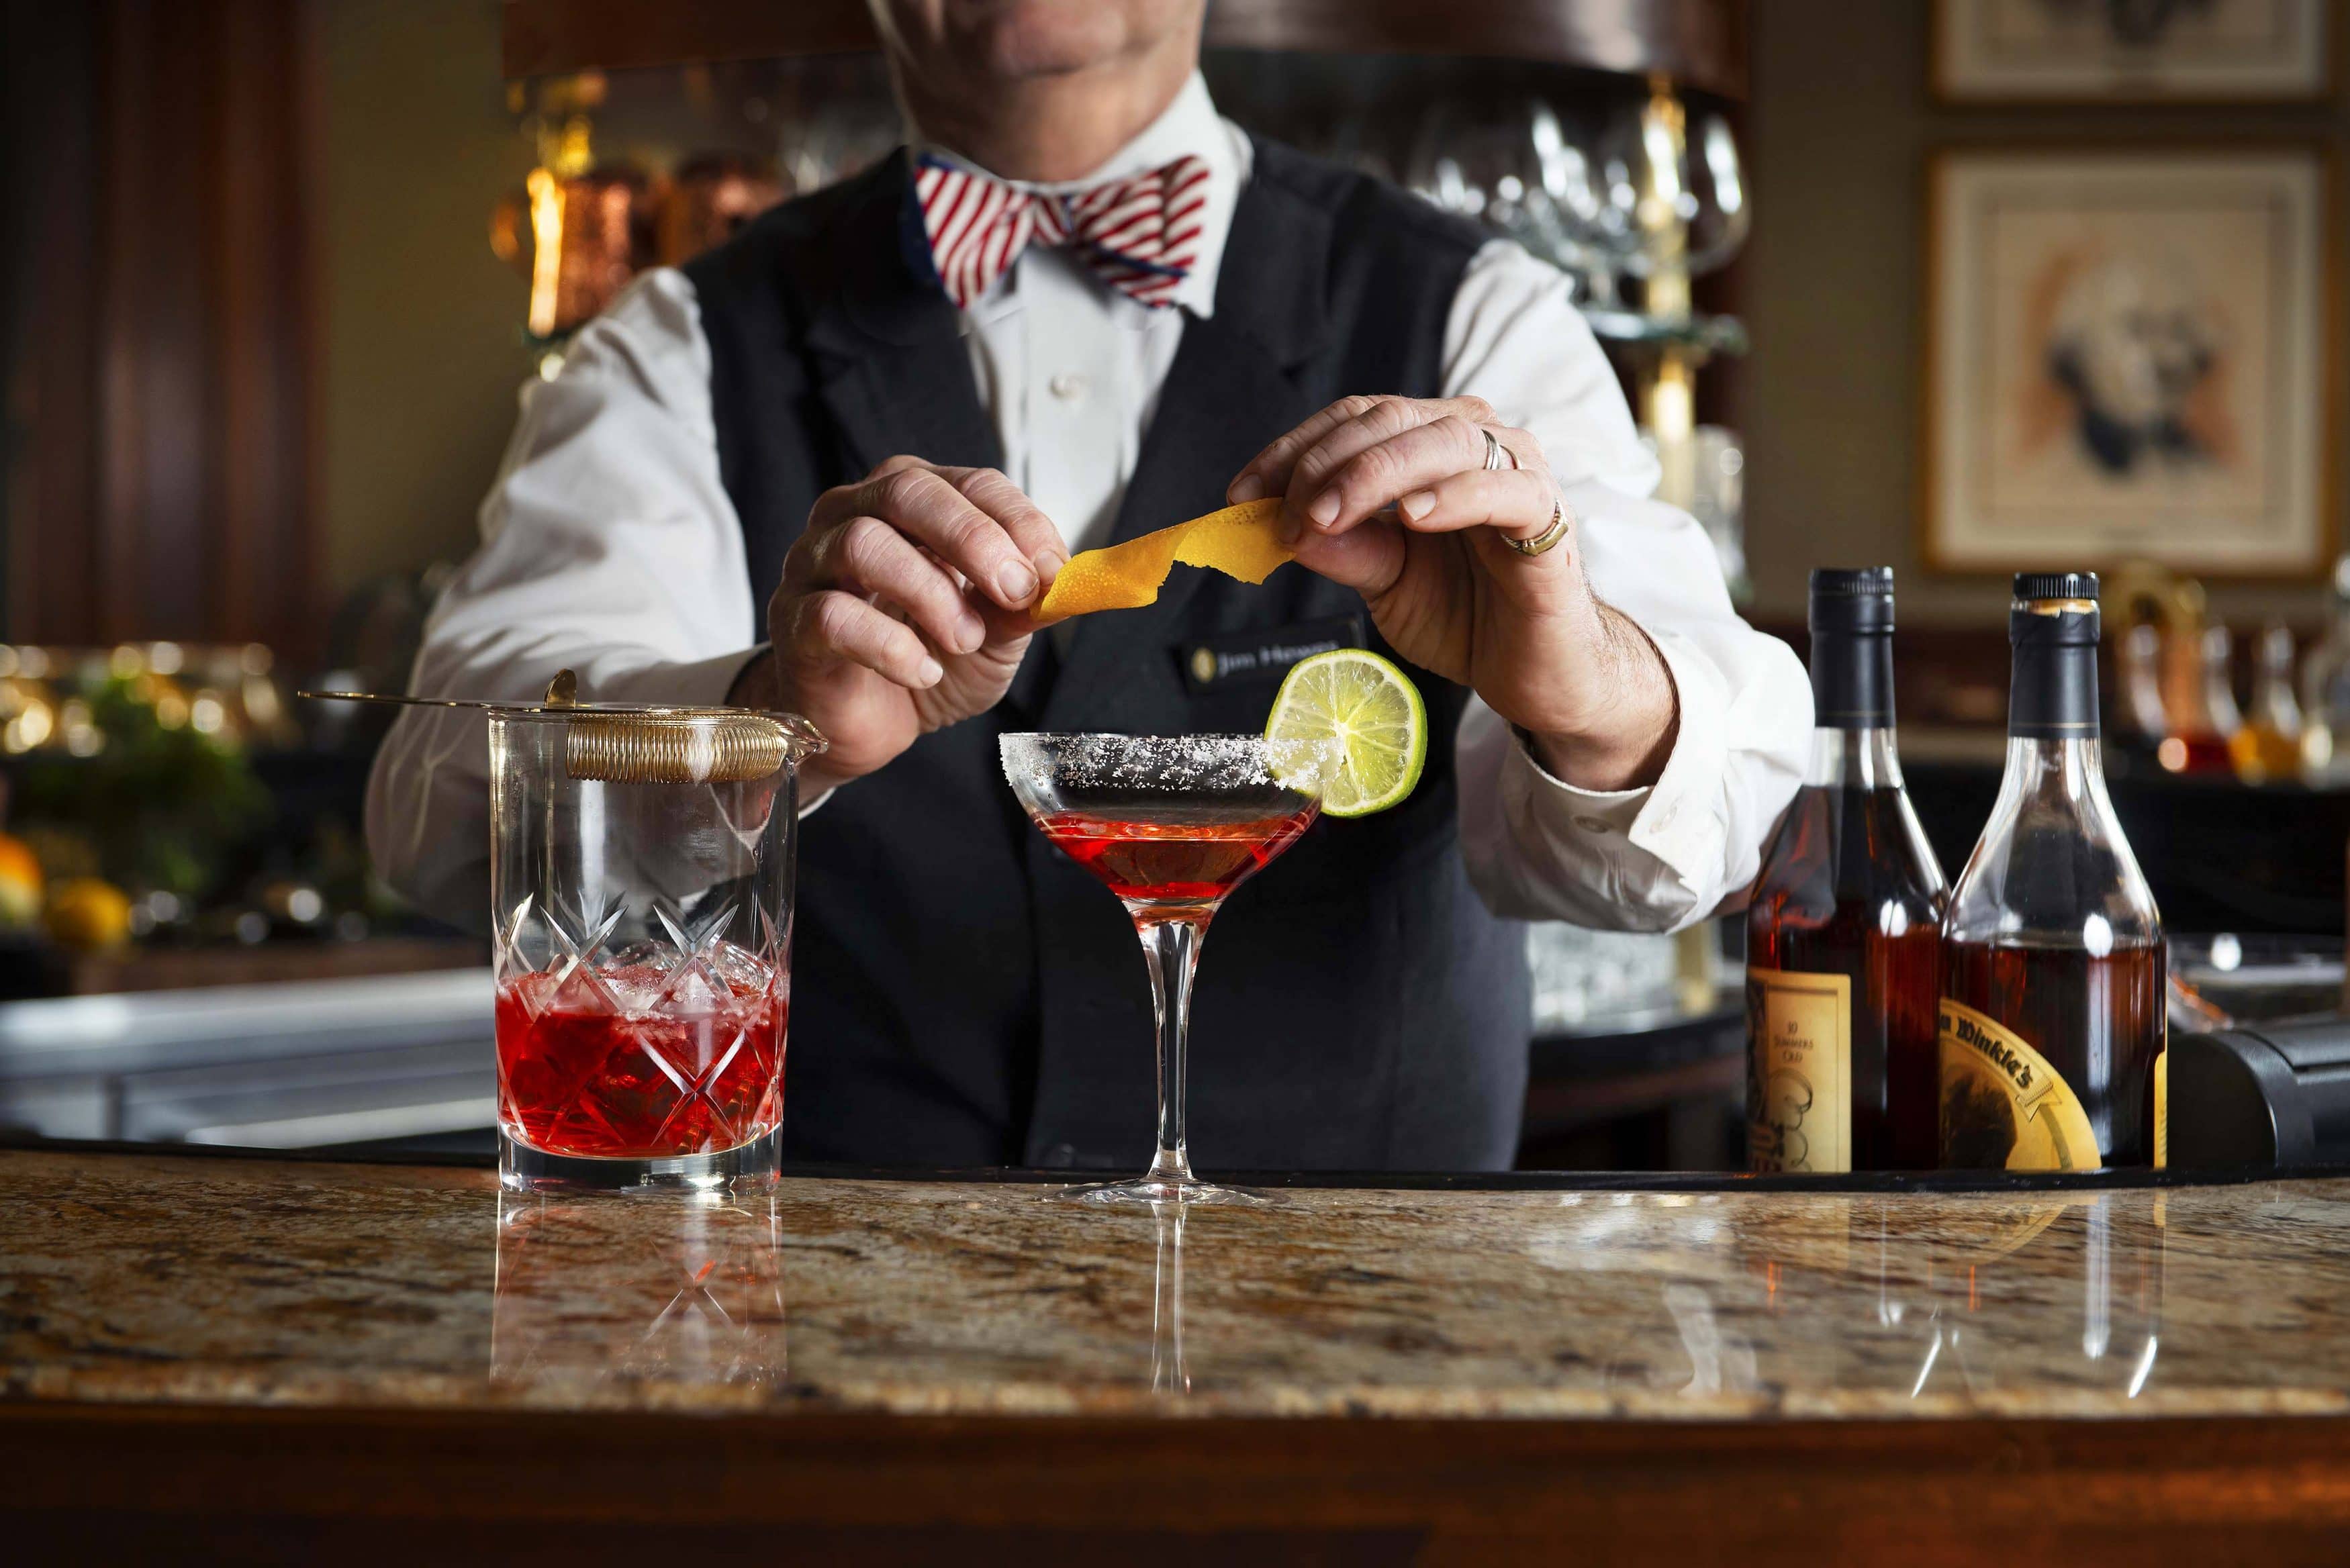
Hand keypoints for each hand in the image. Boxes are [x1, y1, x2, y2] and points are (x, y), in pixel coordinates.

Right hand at [732, 457, 1064, 795]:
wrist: (865, 723)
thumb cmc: (925, 659)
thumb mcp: (993, 632)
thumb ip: (1021, 605)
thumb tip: (1063, 583)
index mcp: (912, 504)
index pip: (968, 483)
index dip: (1016, 521)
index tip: (1052, 571)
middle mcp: (854, 516)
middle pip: (906, 491)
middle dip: (971, 538)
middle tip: (1014, 590)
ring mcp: (814, 565)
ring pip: (863, 544)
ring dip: (930, 592)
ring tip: (966, 639)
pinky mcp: (793, 622)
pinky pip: (832, 616)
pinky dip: (889, 645)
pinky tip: (923, 672)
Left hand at [1228, 395, 1675, 791]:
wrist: (1534, 671)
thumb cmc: (1464, 614)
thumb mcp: (1384, 583)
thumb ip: (1343, 549)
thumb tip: (1285, 527)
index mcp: (1429, 447)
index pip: (1355, 419)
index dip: (1294, 449)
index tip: (1242, 494)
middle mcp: (1475, 444)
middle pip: (1392, 418)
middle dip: (1326, 463)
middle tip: (1288, 516)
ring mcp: (1517, 473)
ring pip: (1445, 439)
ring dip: (1376, 473)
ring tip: (1330, 514)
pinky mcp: (1548, 518)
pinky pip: (1504, 489)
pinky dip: (1454, 495)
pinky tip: (1412, 517)